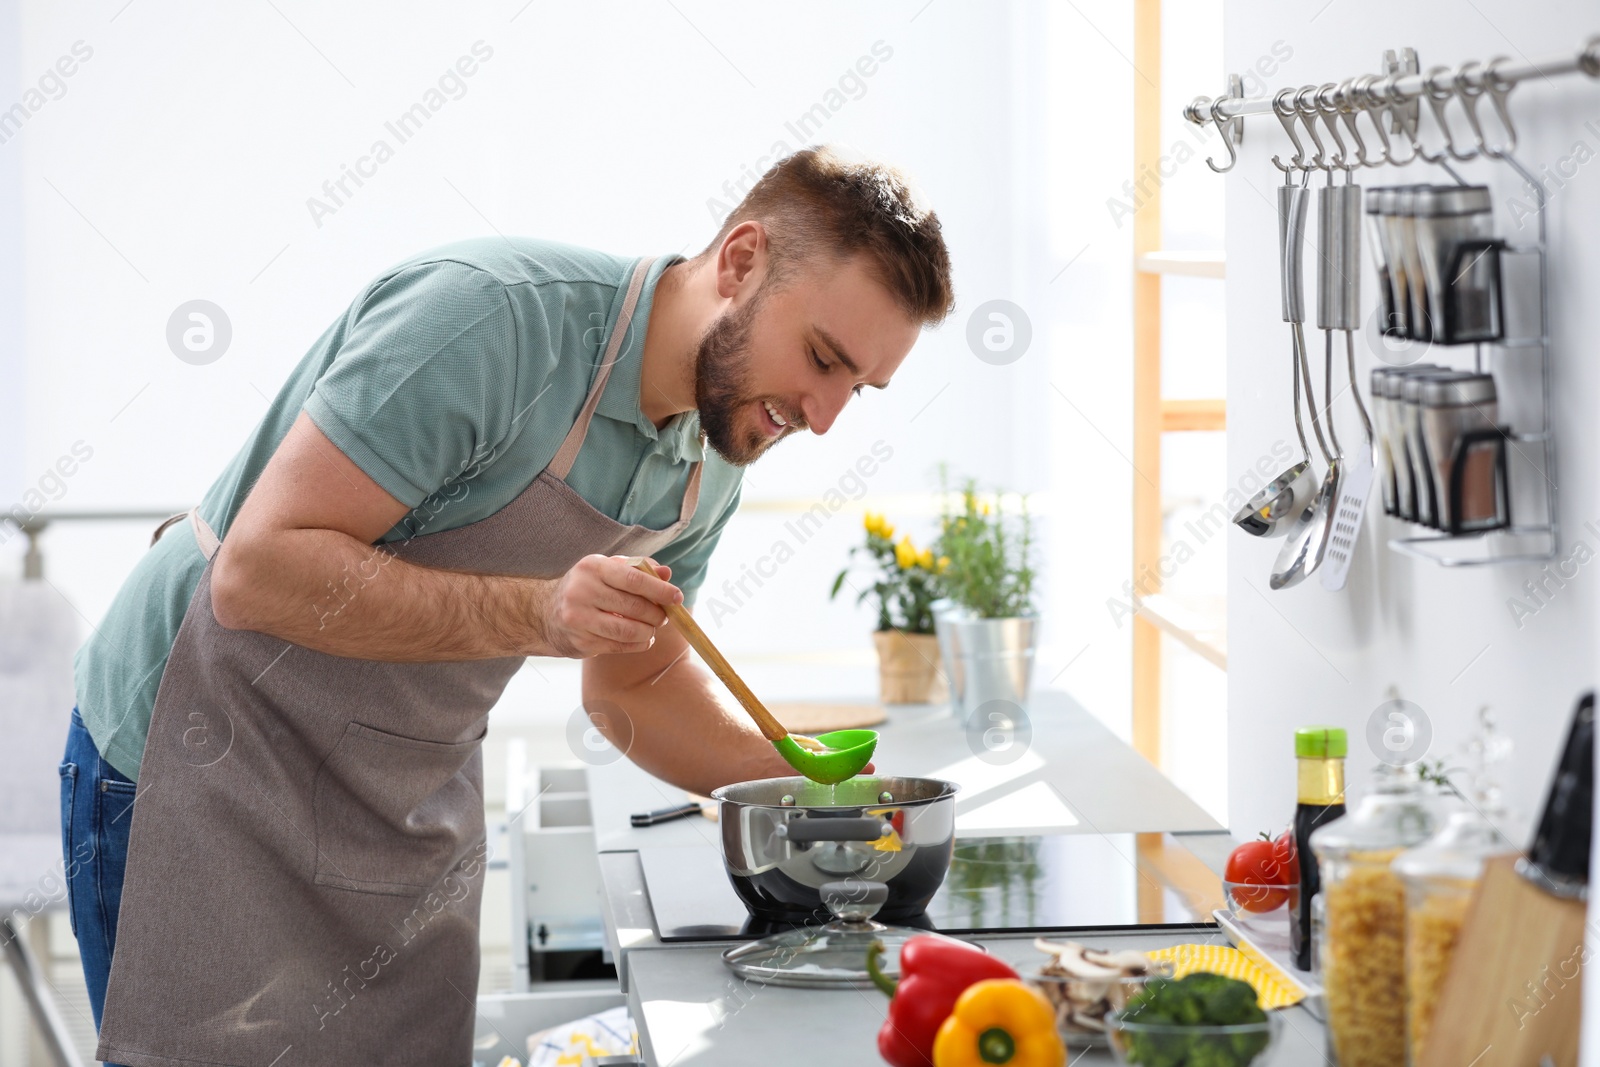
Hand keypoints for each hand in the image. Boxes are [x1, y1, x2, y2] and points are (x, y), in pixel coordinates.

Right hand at [540, 555, 680, 657]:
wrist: (544, 613)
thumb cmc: (586, 587)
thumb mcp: (607, 569)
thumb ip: (638, 569)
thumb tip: (666, 574)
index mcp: (592, 567)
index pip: (634, 579)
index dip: (660, 590)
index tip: (677, 596)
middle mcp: (582, 592)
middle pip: (634, 607)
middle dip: (657, 614)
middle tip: (664, 616)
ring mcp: (579, 619)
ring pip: (628, 630)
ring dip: (649, 631)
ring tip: (652, 627)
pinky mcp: (580, 642)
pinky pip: (619, 647)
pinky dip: (638, 644)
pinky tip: (643, 639)